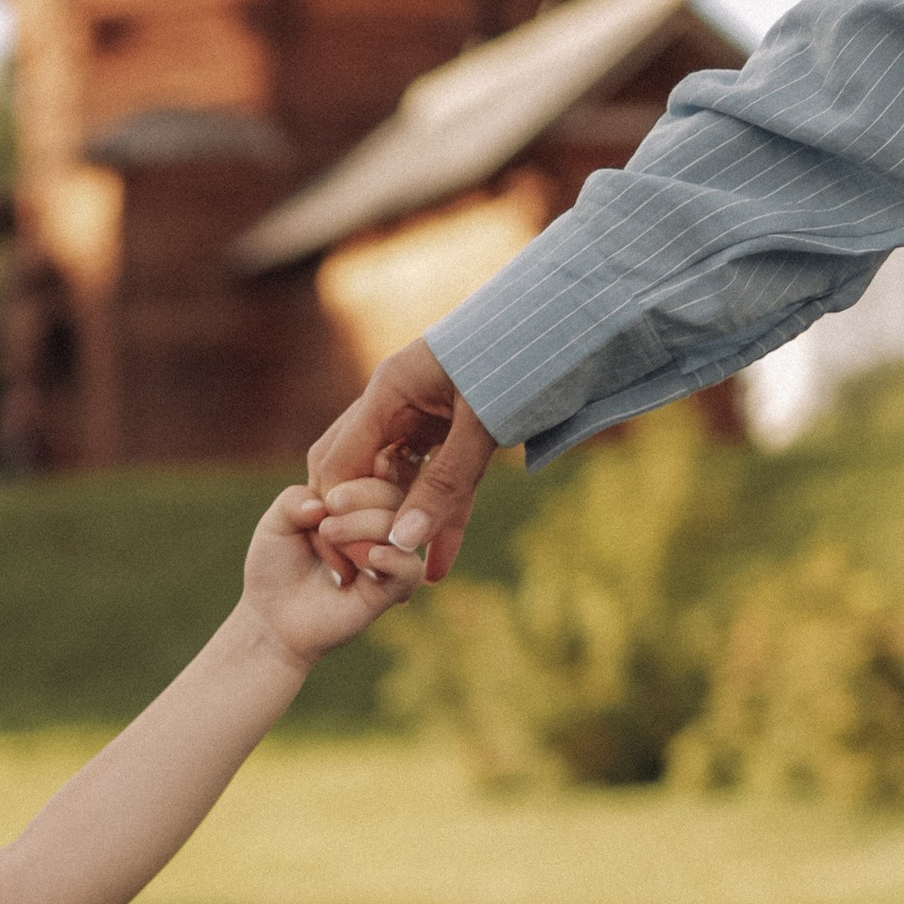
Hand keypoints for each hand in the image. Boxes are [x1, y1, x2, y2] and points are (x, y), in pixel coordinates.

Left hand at [239, 484, 423, 668]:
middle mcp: (379, 525)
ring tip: (328, 533)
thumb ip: (295, 499)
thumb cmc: (275, 566)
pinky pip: (409, 568)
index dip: (368, 466)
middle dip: (360, 495)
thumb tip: (322, 502)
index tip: (346, 473)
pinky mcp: (390, 590)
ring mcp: (388, 556)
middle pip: (394, 492)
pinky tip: (367, 555)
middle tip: (327, 512)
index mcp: (358, 501)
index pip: (379, 470)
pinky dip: (392, 556)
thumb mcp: (276, 522)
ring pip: (401, 526)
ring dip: (364, 524)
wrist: (270, 617)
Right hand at [304, 339, 503, 582]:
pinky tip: (440, 563)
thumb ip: (445, 483)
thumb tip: (404, 542)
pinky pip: (435, 479)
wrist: (565, 320)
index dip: (339, 516)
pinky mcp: (448, 427)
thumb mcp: (483, 424)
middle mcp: (394, 404)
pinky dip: (438, 517)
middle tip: (369, 573)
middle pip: (353, 474)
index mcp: (387, 392)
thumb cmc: (522, 356)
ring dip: (401, 528)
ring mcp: (420, 415)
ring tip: (407, 583)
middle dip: (359, 524)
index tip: (354, 560)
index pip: (338, 466)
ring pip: (395, 482)